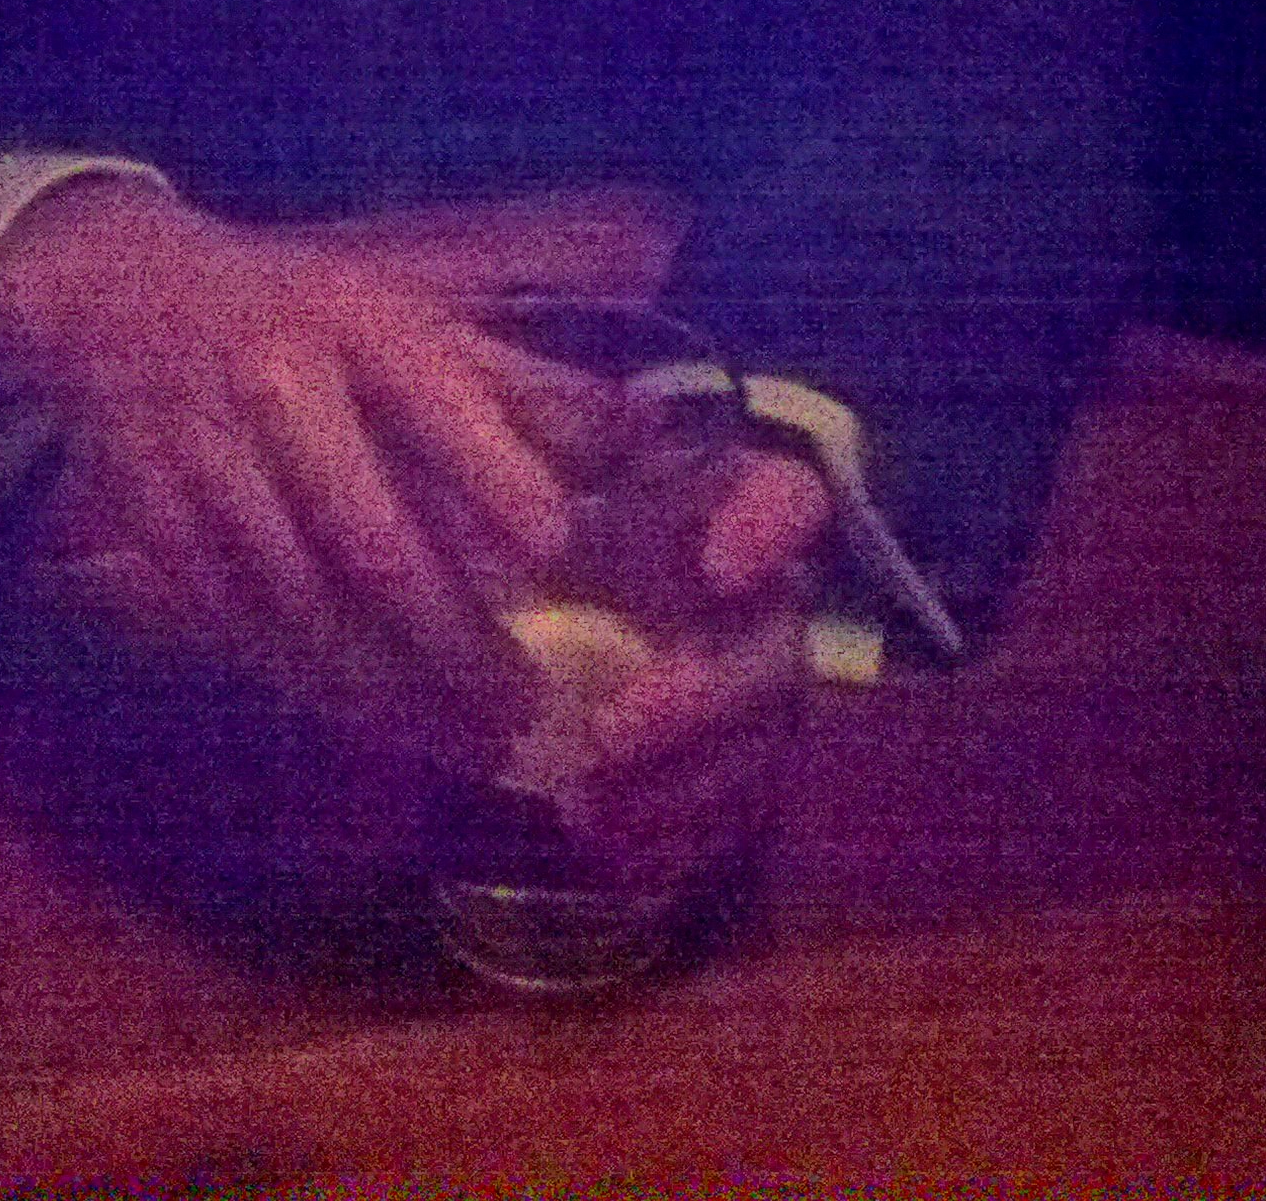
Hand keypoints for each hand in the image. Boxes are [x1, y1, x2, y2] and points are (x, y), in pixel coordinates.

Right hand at [0, 180, 609, 761]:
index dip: (492, 474)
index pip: (432, 399)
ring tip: (478, 747)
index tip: (555, 547)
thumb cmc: (303, 315)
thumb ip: (521, 384)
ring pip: (305, 607)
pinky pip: (243, 630)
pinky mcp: (155, 526)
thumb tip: (647, 432)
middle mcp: (277, 389)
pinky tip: (381, 725)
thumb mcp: (407, 316)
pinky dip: (315, 687)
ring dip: (393, 692)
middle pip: (369, 538)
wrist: (123, 299)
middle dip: (455, 640)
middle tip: (533, 712)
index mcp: (355, 324)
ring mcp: (207, 462)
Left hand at [547, 449, 829, 891]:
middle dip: (703, 696)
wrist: (477, 608)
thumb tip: (637, 415)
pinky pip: (730, 820)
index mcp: (711, 512)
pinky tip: (612, 851)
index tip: (715, 568)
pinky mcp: (717, 775)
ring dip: (684, 785)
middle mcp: (748, 605)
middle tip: (607, 730)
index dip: (772, 529)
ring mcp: (742, 698)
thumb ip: (567, 432)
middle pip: (777, 650)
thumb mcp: (518, 460)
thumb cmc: (504, 517)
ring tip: (590, 806)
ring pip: (760, 749)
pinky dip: (675, 842)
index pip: (788, 495)